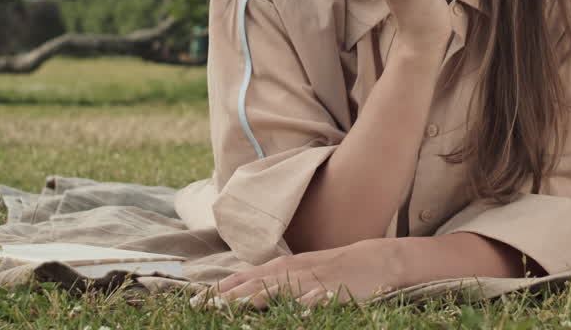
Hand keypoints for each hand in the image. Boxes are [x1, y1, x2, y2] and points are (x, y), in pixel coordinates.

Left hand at [191, 238, 400, 309]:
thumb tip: (241, 291)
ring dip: (257, 297)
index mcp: (283, 267)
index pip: (245, 277)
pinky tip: (297, 310)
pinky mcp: (334, 290)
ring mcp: (313, 281)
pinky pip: (319, 297)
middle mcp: (293, 272)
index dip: (221, 289)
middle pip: (256, 284)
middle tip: (203, 307)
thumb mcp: (299, 271)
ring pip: (281, 289)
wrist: (375, 260)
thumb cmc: (333, 269)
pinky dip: (307, 303)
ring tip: (236, 307)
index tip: (195, 301)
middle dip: (229, 296)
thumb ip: (272, 280)